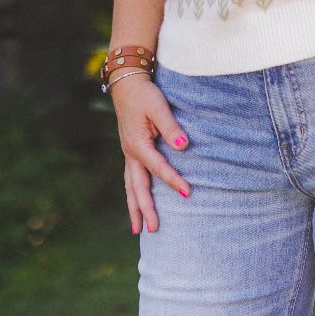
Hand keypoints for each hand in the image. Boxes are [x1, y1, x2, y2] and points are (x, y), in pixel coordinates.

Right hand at [110, 75, 190, 234]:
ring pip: (130, 187)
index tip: (187, 192)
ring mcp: (129, 155)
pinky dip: (133, 195)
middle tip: (153, 229)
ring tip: (138, 229)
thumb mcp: (158, 107)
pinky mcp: (131, 152)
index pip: (158, 168)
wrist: (127, 86)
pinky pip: (131, 180)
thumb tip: (182, 146)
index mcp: (137, 145)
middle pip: (137, 188)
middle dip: (145, 209)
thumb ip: (170, 127)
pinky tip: (137, 205)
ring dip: (134, 208)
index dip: (173, 181)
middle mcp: (130, 154)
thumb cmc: (144, 95)